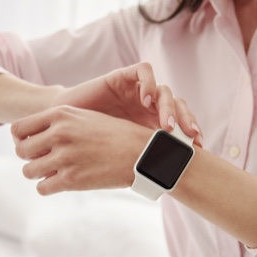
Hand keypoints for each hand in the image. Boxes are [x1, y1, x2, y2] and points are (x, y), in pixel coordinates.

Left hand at [10, 105, 152, 194]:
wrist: (141, 153)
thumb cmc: (115, 134)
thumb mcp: (85, 118)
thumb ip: (59, 123)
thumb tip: (31, 136)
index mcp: (60, 114)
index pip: (19, 128)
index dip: (20, 138)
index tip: (30, 144)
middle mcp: (59, 134)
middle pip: (21, 150)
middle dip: (29, 157)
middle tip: (42, 160)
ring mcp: (64, 157)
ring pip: (28, 171)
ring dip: (37, 173)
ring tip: (51, 172)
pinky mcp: (71, 180)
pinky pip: (42, 188)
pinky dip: (48, 187)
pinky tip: (60, 182)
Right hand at [53, 63, 202, 145]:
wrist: (60, 124)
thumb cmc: (88, 143)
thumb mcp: (116, 153)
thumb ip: (136, 159)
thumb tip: (160, 185)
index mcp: (150, 124)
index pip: (179, 125)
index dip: (190, 135)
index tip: (196, 150)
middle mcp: (147, 107)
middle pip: (177, 108)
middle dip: (185, 121)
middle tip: (188, 137)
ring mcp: (136, 90)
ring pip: (164, 91)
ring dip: (169, 107)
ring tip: (167, 125)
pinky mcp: (123, 76)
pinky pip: (143, 71)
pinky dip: (148, 84)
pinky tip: (145, 100)